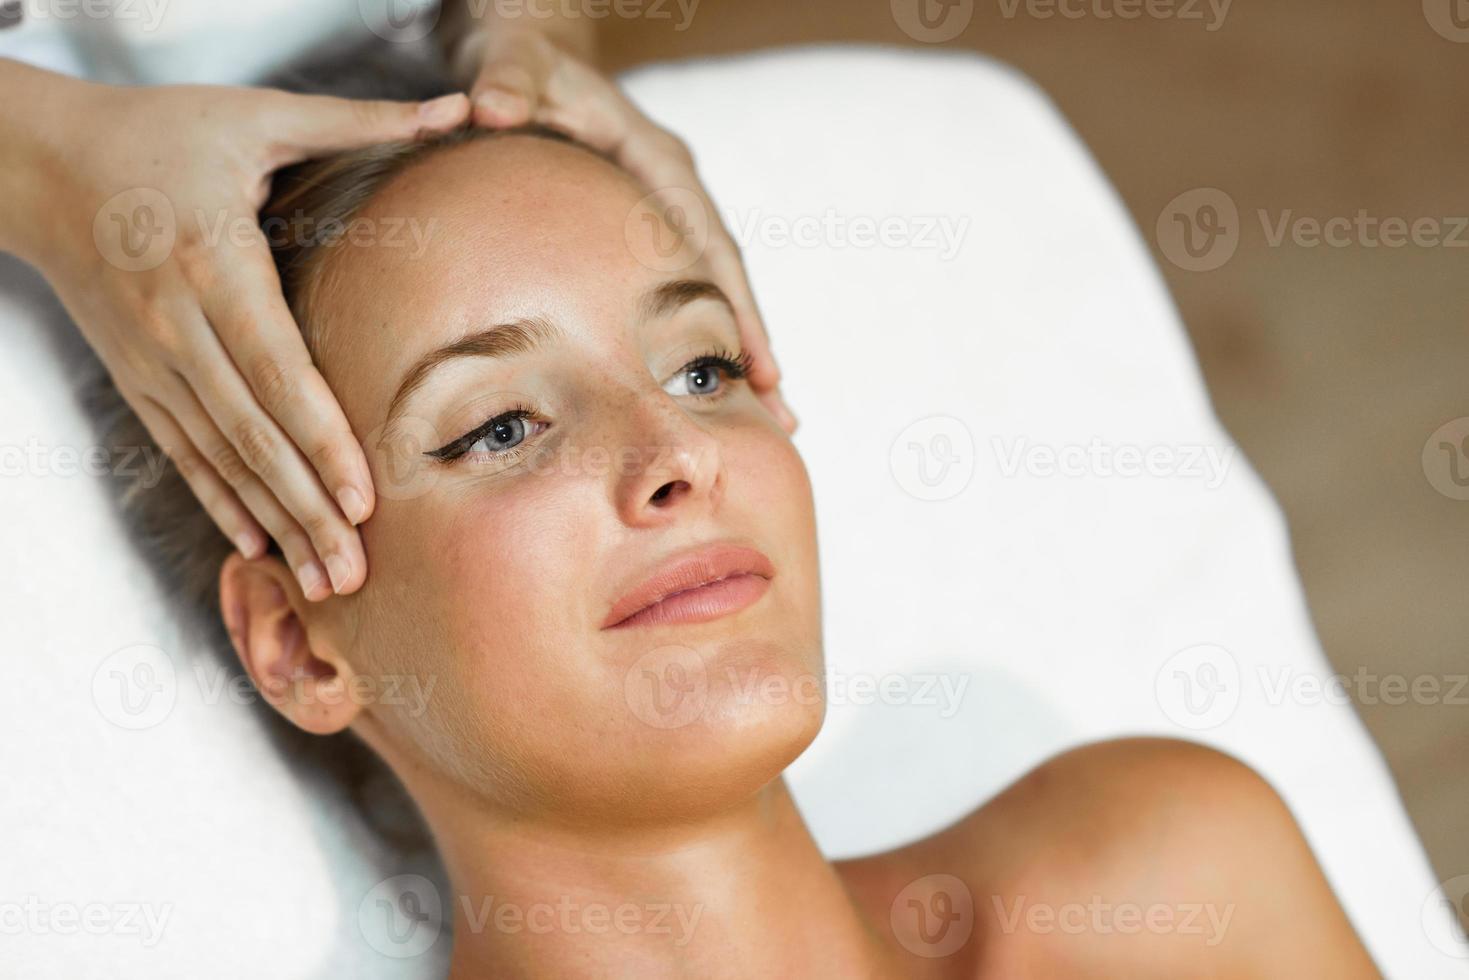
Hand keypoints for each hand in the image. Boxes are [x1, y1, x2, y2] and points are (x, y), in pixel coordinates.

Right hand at [5, 64, 469, 599]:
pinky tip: (255, 545)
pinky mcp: (137, 378)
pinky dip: (219, 501)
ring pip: (220, 457)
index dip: (321, 439)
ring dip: (273, 522)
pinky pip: (182, 452)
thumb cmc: (157, 134)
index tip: (364, 498)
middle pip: (253, 434)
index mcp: (215, 265)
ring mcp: (152, 360)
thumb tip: (451, 108)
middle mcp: (178, 325)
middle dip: (308, 508)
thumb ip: (355, 120)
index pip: (277, 371)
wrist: (39, 164)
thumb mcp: (253, 115)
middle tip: (357, 574)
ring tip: (322, 582)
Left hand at [450, 27, 797, 432]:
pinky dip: (696, 336)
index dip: (737, 305)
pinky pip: (681, 288)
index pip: (709, 242)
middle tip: (782, 420)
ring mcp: (665, 211)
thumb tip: (488, 106)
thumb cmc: (526, 64)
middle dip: (754, 346)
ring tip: (765, 421)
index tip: (760, 364)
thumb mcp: (517, 65)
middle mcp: (675, 189)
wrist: (529, 58)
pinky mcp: (647, 228)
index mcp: (658, 159)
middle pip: (727, 277)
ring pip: (712, 289)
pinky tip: (696, 385)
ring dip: (738, 351)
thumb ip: (508, 81)